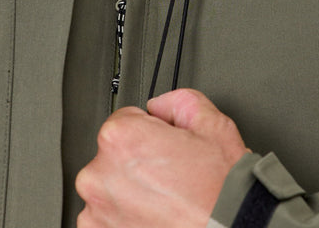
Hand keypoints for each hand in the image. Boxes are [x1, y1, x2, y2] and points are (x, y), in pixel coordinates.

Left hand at [75, 89, 246, 227]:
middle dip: (138, 164)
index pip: (126, 121)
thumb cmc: (220, 192)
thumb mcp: (212, 125)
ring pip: (111, 190)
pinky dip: (126, 220)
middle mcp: (99, 174)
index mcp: (121, 138)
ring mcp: (97, 211)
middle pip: (114, 156)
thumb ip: (178, 102)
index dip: (152, 133)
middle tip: (169, 178)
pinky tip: (154, 220)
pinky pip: (108, 220)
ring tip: (165, 203)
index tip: (165, 151)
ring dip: (130, 194)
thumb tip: (160, 106)